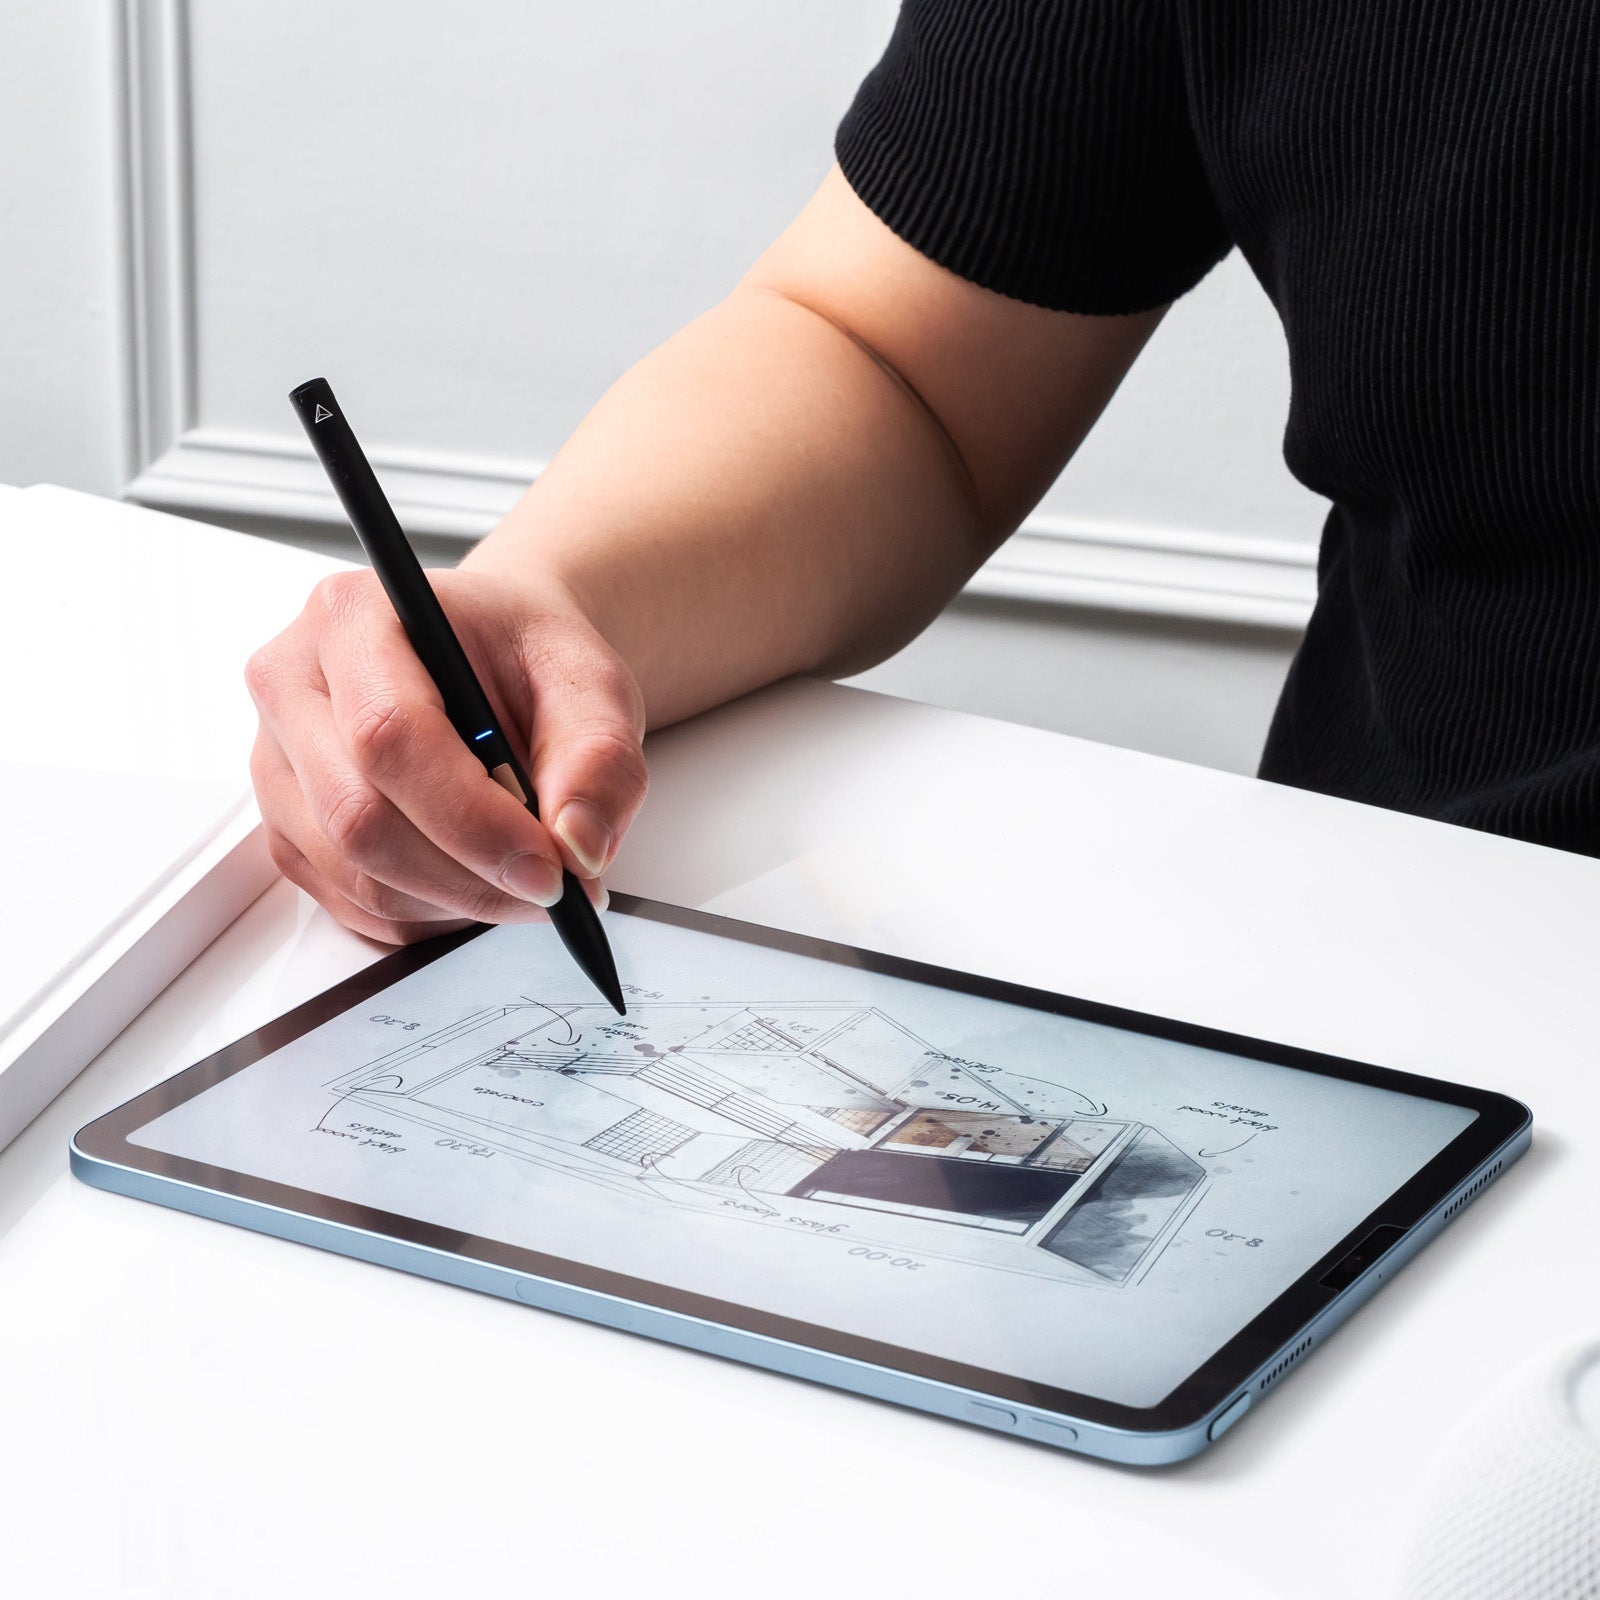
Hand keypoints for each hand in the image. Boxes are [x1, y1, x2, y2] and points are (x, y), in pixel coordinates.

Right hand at [245, 565, 646, 943]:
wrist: (497, 657)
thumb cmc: (526, 656)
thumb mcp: (591, 683)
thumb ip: (599, 760)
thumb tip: (580, 846)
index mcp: (354, 617)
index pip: (389, 736)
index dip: (472, 819)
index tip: (549, 866)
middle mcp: (292, 683)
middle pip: (358, 817)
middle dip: (469, 875)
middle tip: (553, 888)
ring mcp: (278, 761)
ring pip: (353, 874)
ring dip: (455, 901)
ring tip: (525, 876)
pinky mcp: (286, 825)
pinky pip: (349, 903)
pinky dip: (428, 915)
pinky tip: (477, 879)